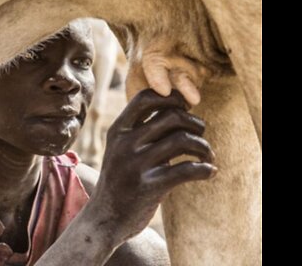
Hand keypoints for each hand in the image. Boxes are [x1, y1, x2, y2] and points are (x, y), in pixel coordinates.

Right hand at [87, 89, 216, 243]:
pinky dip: (205, 169)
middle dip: (195, 124)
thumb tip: (178, 110)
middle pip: (171, 116)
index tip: (185, 110)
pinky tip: (210, 172)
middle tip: (201, 135)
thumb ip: (141, 131)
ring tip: (207, 156)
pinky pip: (186, 170)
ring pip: (182, 140)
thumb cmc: (121, 180)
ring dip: (204, 147)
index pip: (146, 98)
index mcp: (118, 130)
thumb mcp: (121, 149)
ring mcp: (135, 164)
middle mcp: (124, 143)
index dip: (171, 98)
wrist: (104, 218)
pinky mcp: (149, 187)